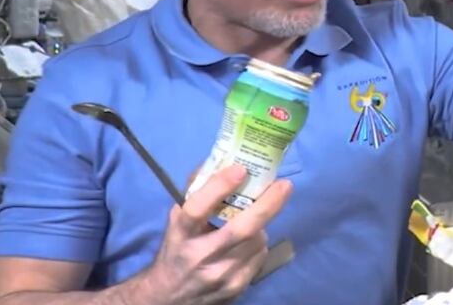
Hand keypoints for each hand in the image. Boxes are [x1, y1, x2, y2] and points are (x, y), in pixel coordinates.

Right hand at [139, 164, 292, 304]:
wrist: (168, 298)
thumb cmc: (177, 250)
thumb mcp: (177, 222)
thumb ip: (195, 193)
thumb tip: (222, 160)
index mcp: (180, 235)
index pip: (197, 210)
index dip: (219, 187)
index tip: (241, 169)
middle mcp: (200, 257)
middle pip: (241, 230)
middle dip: (267, 205)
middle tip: (284, 185)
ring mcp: (220, 275)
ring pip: (256, 241)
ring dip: (261, 225)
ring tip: (253, 220)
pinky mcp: (235, 288)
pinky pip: (259, 257)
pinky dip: (259, 244)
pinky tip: (248, 243)